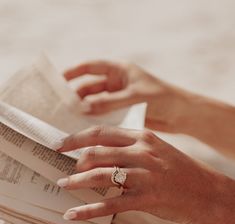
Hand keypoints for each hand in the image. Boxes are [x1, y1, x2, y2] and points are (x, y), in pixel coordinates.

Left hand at [57, 125, 221, 223]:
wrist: (209, 192)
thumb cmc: (182, 171)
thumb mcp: (158, 150)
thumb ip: (132, 148)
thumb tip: (103, 154)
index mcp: (143, 137)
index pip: (101, 132)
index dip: (76, 138)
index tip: (60, 144)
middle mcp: (142, 153)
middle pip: (96, 152)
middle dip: (73, 161)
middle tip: (61, 169)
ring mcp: (145, 176)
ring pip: (100, 176)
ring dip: (76, 181)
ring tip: (63, 185)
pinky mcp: (147, 199)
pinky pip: (110, 205)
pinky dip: (88, 210)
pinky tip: (73, 214)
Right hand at [64, 60, 188, 132]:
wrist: (181, 115)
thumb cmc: (164, 98)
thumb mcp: (135, 97)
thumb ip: (110, 102)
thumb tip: (83, 107)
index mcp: (120, 71)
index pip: (91, 67)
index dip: (73, 72)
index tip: (58, 81)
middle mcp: (117, 83)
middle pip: (89, 88)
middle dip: (76, 96)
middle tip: (61, 108)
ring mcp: (118, 99)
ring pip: (95, 103)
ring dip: (84, 110)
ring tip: (68, 121)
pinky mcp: (122, 114)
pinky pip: (103, 116)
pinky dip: (94, 121)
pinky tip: (85, 129)